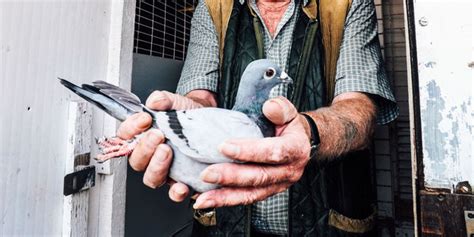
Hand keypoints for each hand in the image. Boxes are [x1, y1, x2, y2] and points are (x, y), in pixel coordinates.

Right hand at [117, 90, 213, 201]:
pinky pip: (174, 192)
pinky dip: (176, 192)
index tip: (144, 119)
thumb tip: (155, 101)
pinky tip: (182, 185)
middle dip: (145, 147)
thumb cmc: (188, 115)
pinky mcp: (182, 181)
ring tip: (167, 152)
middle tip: (158, 135)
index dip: (131, 129)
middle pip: (136, 160)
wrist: (210, 122)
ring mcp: (165, 170)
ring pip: (151, 178)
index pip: (125, 136)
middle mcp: (151, 156)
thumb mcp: (177, 102)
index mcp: (143, 137)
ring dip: (156, 167)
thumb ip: (164, 100)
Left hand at [193, 97, 311, 208]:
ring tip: (203, 199)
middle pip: (258, 176)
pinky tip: (207, 201)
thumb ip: (281, 108)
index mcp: (295, 149)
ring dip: (224, 197)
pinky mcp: (266, 192)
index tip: (224, 147)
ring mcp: (277, 185)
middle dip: (230, 177)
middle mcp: (288, 171)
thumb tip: (270, 106)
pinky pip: (245, 199)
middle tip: (207, 174)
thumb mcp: (289, 112)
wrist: (299, 143)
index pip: (272, 152)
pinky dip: (225, 201)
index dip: (249, 151)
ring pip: (250, 194)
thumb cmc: (289, 127)